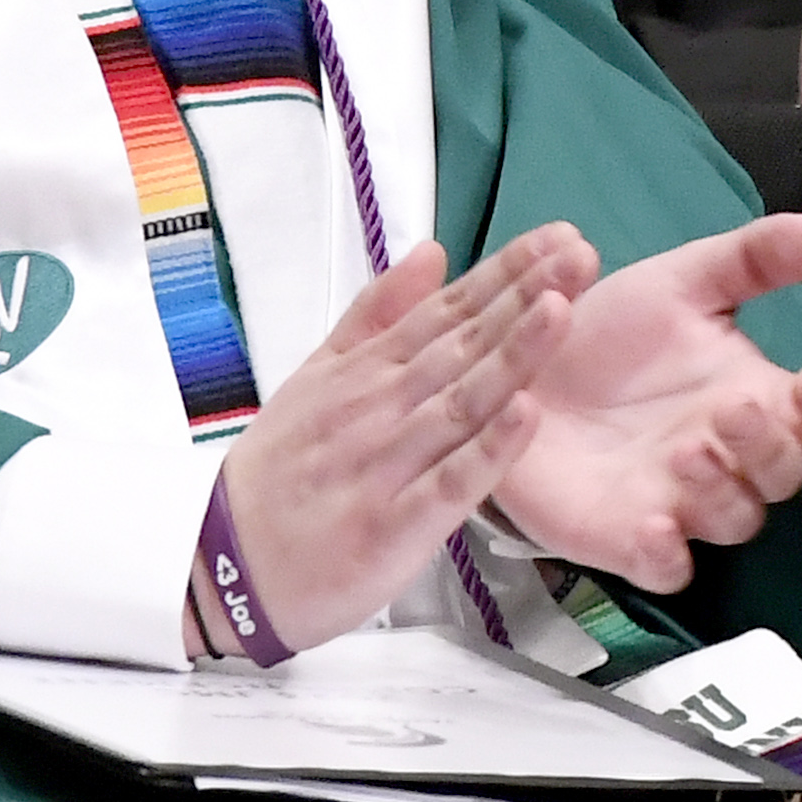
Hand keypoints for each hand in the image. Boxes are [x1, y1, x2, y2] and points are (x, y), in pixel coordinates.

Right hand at [210, 235, 559, 647]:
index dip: (504, 274)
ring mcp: (387, 464)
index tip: (556, 238)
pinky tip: (526, 416)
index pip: (445, 312)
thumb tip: (432, 253)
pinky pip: (448, 482)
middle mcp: (379, 408)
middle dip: (523, 297)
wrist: (221, 564)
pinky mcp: (393, 524)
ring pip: (460, 401)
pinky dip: (487, 450)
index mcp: (366, 372)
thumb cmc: (278, 474)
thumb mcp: (316, 376)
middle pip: (461, 345)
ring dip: (512, 355)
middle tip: (579, 254)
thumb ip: (375, 315)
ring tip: (560, 309)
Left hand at [478, 214, 801, 578]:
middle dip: (770, 447)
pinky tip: (659, 529)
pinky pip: (667, 572)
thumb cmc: (608, 336)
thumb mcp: (678, 282)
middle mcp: (728, 460)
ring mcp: (681, 505)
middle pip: (784, 476)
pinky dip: (668, 558)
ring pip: (736, 521)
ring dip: (723, 491)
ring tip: (689, 452)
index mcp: (754, 398)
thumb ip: (750, 260)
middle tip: (732, 408)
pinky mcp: (625, 540)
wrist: (511, 371)